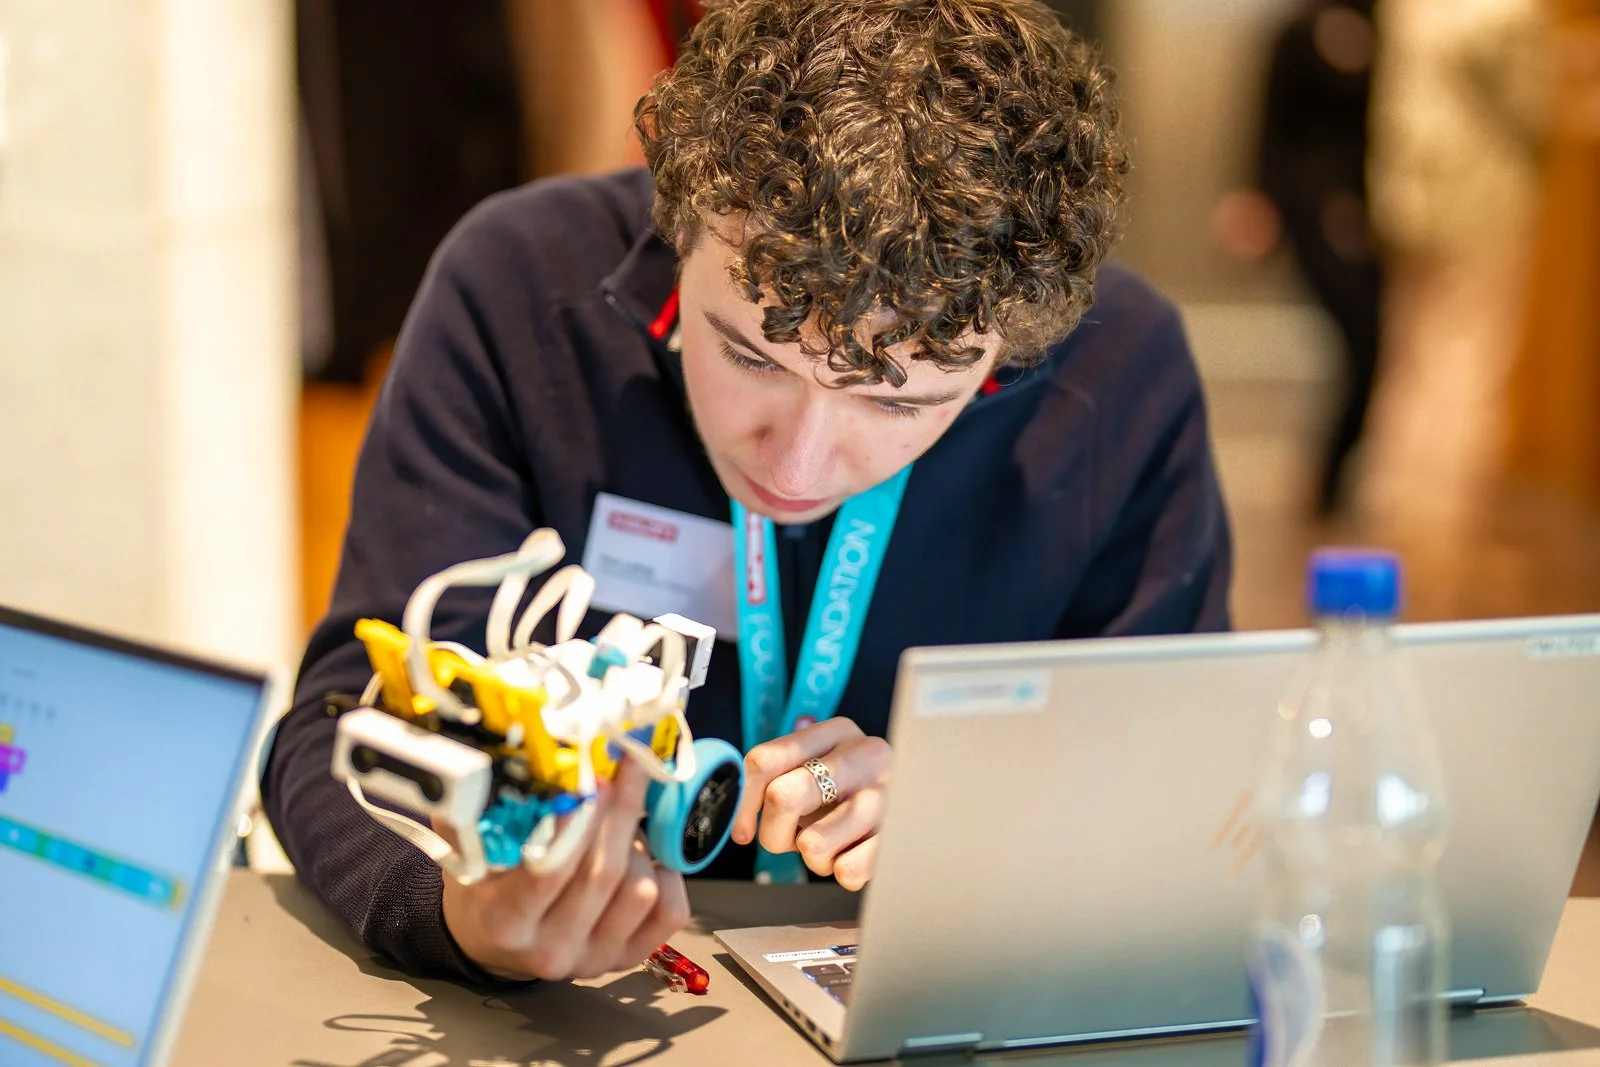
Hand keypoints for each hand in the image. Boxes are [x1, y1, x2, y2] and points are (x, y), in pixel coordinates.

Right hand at [438, 756, 689, 980]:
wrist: (493, 939)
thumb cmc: (485, 881)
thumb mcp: (473, 847)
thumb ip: (489, 810)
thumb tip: (525, 760)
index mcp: (505, 921)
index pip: (549, 869)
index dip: (579, 819)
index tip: (594, 776)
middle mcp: (550, 949)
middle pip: (603, 874)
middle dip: (620, 812)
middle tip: (626, 769)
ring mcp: (593, 959)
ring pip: (641, 890)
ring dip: (638, 845)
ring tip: (620, 822)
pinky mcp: (628, 958)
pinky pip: (670, 910)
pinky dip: (666, 873)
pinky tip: (644, 854)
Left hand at [730, 718, 891, 890]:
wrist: (925, 807)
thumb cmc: (853, 791)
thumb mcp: (819, 766)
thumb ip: (777, 776)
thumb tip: (739, 822)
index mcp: (837, 732)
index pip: (765, 761)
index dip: (744, 802)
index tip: (744, 831)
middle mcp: (866, 756)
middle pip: (783, 797)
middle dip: (774, 832)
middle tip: (789, 839)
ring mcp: (887, 797)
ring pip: (812, 844)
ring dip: (813, 857)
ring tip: (832, 843)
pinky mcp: (900, 838)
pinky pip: (847, 871)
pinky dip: (842, 871)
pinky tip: (856, 852)